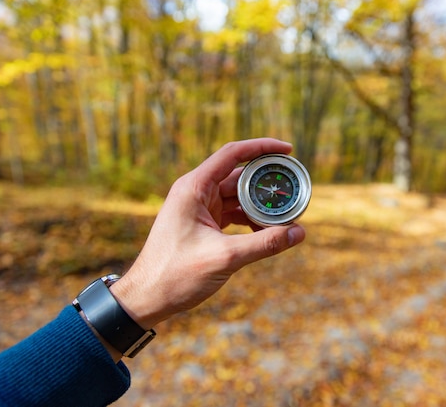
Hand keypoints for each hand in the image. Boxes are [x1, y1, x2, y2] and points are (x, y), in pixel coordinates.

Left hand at [109, 139, 305, 330]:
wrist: (146, 298)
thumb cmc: (175, 275)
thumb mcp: (225, 257)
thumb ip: (264, 243)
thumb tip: (299, 233)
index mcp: (194, 187)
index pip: (233, 153)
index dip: (262, 147)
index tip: (288, 149)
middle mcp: (195, 192)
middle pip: (239, 176)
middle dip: (266, 182)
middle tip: (292, 189)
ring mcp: (198, 208)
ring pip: (237, 197)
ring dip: (259, 205)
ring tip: (284, 215)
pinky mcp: (202, 224)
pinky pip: (231, 213)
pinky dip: (249, 219)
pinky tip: (265, 232)